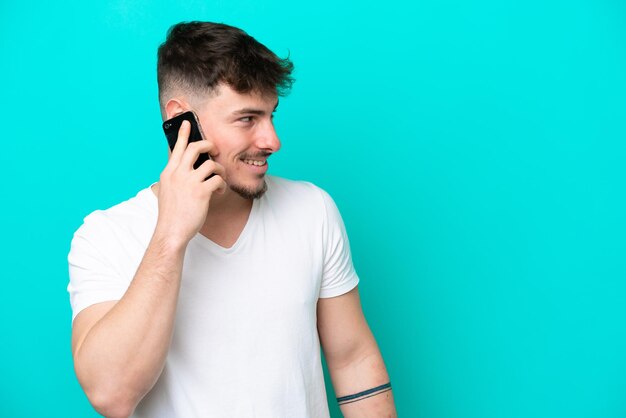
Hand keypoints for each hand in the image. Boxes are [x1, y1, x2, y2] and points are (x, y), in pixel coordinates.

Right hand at [154, 120, 226, 245]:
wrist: (171, 232)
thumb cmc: (171, 215)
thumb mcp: (167, 192)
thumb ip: (175, 179)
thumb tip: (186, 171)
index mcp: (168, 172)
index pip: (176, 147)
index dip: (183, 133)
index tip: (187, 121)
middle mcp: (177, 173)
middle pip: (195, 148)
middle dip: (208, 145)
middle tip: (214, 149)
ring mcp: (189, 182)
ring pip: (211, 164)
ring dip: (219, 170)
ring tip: (219, 179)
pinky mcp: (201, 191)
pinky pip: (218, 180)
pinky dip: (221, 185)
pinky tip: (218, 193)